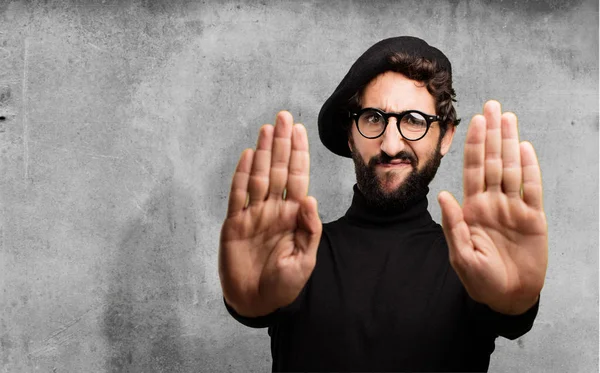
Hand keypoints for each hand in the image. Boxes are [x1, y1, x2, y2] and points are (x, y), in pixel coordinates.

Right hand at [219, 111, 321, 316]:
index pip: (298, 177)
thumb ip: (309, 230)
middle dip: (281, 144)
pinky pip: (238, 195)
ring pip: (259, 176)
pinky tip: (249, 156)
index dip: (298, 153)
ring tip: (267, 128)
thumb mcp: (305, 261)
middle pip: (279, 170)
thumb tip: (311, 199)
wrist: (256, 302)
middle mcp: (273, 209)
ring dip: (263, 153)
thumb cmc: (285, 285)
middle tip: (282, 117)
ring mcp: (253, 214)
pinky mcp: (234, 224)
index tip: (299, 130)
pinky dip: (242, 175)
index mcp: (293, 216)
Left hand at [438, 100, 547, 314]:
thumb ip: (453, 225)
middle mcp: (492, 202)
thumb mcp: (461, 255)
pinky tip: (525, 148)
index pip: (473, 169)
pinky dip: (530, 169)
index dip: (474, 145)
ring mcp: (513, 208)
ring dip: (510, 143)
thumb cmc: (480, 279)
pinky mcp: (533, 218)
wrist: (507, 297)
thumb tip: (443, 194)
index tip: (474, 121)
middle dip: (492, 134)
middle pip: (493, 161)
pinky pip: (532, 189)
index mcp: (472, 208)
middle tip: (492, 105)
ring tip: (509, 118)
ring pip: (513, 168)